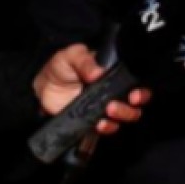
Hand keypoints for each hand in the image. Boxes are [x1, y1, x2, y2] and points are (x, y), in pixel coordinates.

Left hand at [33, 44, 149, 133]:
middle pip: (136, 103)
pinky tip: (99, 124)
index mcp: (114, 74)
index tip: (134, 94)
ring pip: (127, 116)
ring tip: (109, 111)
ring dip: (123, 115)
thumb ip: (84, 60)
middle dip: (133, 105)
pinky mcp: (95, 120)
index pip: (136, 82)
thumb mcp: (71, 55)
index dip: (141, 90)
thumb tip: (98, 72)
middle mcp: (115, 92)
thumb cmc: (61, 67)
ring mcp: (106, 107)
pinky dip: (108, 127)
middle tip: (121, 103)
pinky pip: (108, 127)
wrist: (43, 87)